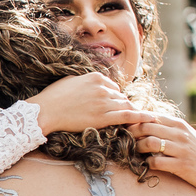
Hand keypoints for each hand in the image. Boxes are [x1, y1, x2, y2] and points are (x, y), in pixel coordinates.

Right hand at [30, 72, 153, 134]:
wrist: (44, 111)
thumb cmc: (52, 97)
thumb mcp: (70, 80)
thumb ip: (85, 81)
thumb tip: (92, 83)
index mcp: (96, 77)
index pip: (113, 87)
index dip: (113, 97)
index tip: (111, 105)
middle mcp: (103, 88)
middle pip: (120, 97)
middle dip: (120, 105)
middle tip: (121, 114)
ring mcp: (104, 103)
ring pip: (125, 105)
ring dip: (131, 112)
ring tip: (139, 118)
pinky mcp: (104, 117)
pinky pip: (128, 116)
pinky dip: (141, 117)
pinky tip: (151, 119)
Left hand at [126, 114, 195, 195]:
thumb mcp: (184, 135)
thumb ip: (166, 128)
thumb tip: (141, 122)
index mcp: (179, 125)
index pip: (151, 117)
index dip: (135, 122)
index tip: (127, 129)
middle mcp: (180, 134)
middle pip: (147, 127)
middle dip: (132, 134)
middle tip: (126, 141)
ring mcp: (181, 149)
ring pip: (150, 143)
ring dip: (138, 148)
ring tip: (136, 153)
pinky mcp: (182, 165)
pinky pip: (156, 162)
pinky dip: (148, 163)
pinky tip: (148, 164)